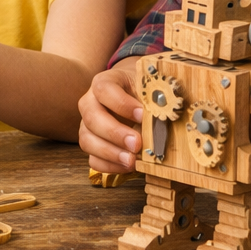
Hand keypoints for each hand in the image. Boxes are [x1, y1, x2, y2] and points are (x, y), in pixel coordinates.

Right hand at [77, 58, 143, 173]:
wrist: (136, 97)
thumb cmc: (143, 92)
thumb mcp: (149, 89)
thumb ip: (154, 100)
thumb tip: (163, 118)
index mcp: (104, 83)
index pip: (103, 89)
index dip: (121, 103)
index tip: (142, 115)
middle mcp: (90, 103)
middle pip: (92, 117)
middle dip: (115, 133)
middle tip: (137, 143)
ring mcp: (88, 125)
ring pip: (87, 140)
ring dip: (110, 153)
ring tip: (132, 160)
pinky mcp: (92, 144)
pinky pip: (93, 158)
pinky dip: (110, 165)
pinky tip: (127, 166)